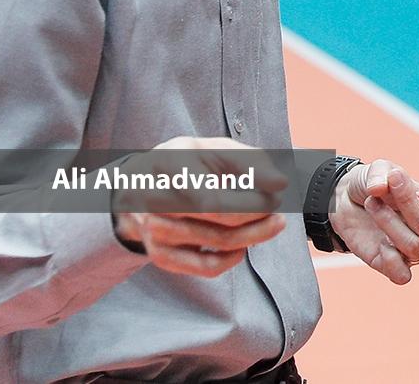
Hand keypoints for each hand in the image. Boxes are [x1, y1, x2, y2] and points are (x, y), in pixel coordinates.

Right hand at [110, 136, 287, 277]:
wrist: (139, 185)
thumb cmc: (187, 164)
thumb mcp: (215, 150)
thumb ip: (250, 162)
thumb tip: (280, 183)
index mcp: (170, 162)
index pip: (212, 188)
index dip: (250, 197)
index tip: (279, 190)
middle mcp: (155, 197)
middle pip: (219, 214)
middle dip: (258, 212)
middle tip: (278, 208)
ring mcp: (154, 229)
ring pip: (217, 240)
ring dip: (254, 234)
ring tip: (272, 223)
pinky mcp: (159, 254)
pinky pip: (204, 267)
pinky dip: (232, 258)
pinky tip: (244, 245)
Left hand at [329, 159, 418, 284]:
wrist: (346, 202)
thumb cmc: (374, 183)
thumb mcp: (378, 168)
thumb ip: (380, 173)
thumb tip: (378, 189)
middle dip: (409, 207)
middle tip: (388, 184)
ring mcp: (412, 250)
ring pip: (414, 249)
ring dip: (389, 223)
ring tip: (371, 203)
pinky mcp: (391, 265)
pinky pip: (401, 275)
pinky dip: (391, 261)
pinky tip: (379, 244)